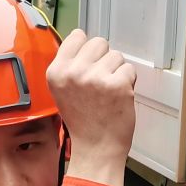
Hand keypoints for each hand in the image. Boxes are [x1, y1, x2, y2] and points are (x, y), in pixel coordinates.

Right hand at [47, 28, 137, 181]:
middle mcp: (74, 72)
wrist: (96, 148)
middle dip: (104, 59)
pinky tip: (118, 97)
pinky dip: (128, 82)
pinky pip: (129, 69)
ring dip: (116, 71)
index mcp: (57, 72)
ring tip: (108, 93)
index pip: (77, 36)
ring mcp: (96, 78)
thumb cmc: (83, 122)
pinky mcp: (118, 85)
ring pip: (116, 55)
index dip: (87, 50)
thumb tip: (85, 43)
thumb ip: (70, 66)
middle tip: (100, 82)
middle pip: (99, 42)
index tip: (88, 64)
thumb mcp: (62, 91)